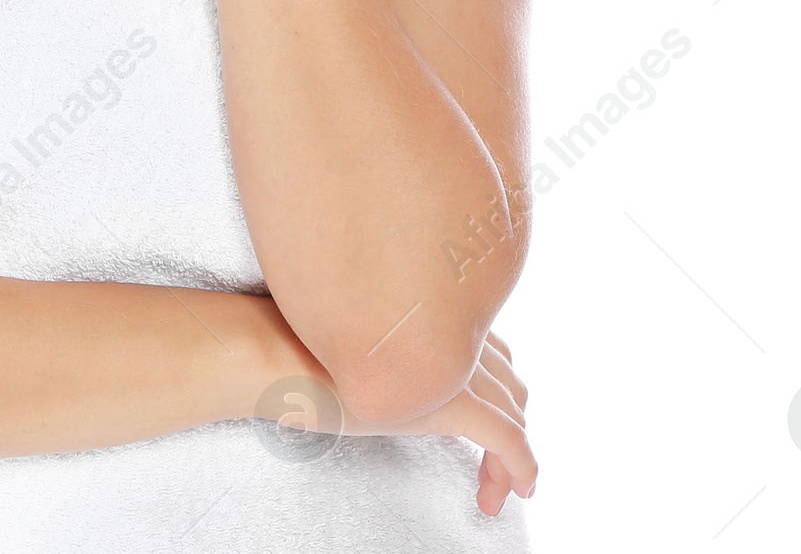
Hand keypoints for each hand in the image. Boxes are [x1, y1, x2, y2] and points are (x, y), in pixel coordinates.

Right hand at [246, 314, 534, 517]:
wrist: (279, 351)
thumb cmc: (295, 344)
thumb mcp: (348, 341)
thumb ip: (379, 344)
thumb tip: (378, 364)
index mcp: (428, 310)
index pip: (488, 347)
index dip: (495, 385)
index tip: (483, 416)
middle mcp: (451, 331)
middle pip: (507, 380)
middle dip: (510, 420)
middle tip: (494, 460)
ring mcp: (456, 366)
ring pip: (513, 413)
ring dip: (512, 454)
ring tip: (498, 486)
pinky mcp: (454, 403)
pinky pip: (510, 441)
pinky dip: (521, 468)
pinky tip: (514, 491)